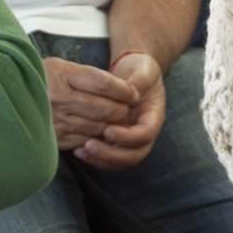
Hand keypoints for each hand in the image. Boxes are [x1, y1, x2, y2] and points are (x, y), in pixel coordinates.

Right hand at [43, 54, 139, 151]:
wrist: (6, 93)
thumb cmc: (40, 77)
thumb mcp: (60, 65)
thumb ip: (87, 75)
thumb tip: (121, 87)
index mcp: (62, 75)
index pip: (104, 83)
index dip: (124, 89)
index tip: (134, 93)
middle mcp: (60, 98)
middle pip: (105, 108)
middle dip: (122, 109)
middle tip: (127, 108)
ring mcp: (56, 120)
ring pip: (98, 126)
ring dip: (111, 125)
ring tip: (115, 120)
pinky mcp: (54, 137)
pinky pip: (85, 139)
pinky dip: (96, 137)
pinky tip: (97, 131)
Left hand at [76, 51, 165, 168]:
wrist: (134, 73)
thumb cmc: (140, 71)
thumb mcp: (143, 71)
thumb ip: (137, 82)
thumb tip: (129, 92)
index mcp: (154, 118)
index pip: (145, 135)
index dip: (128, 137)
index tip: (108, 131)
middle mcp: (144, 134)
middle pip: (133, 155)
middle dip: (112, 154)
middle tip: (90, 146)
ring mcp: (131, 141)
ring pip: (120, 161)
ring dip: (101, 159)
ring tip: (81, 150)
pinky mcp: (117, 143)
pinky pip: (109, 158)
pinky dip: (95, 158)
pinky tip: (78, 150)